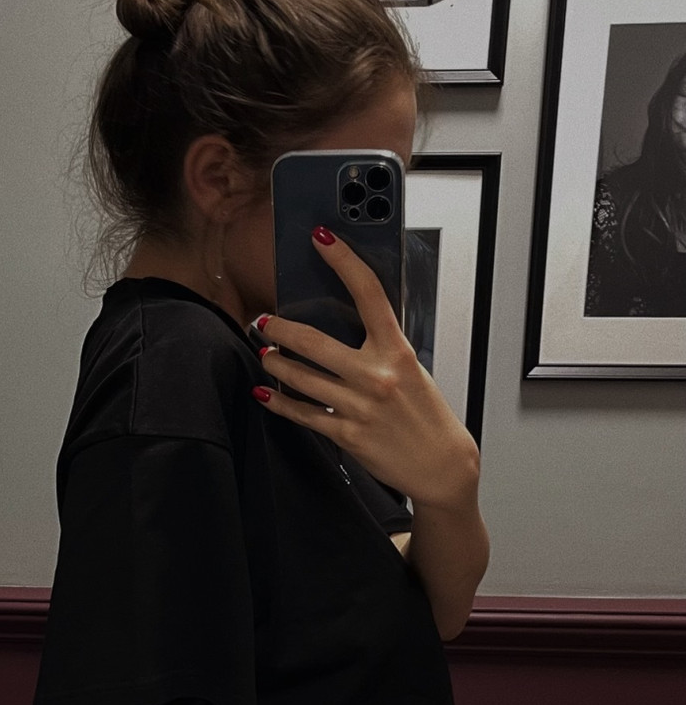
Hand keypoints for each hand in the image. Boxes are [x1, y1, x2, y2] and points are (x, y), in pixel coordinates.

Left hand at [252, 229, 478, 507]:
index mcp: (397, 351)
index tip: (322, 239)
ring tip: (265, 353)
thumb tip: (346, 324)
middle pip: (314, 341)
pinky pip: (302, 414)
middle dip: (280, 328)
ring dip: (274, 362)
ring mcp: (358, 406)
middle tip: (265, 320)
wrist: (441, 465)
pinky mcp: (346, 434)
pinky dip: (279, 401)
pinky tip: (265, 392)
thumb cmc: (427, 416)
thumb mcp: (412, 369)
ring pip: (300, 377)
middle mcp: (376, 375)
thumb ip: (381, 347)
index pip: (368, 292)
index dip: (343, 260)